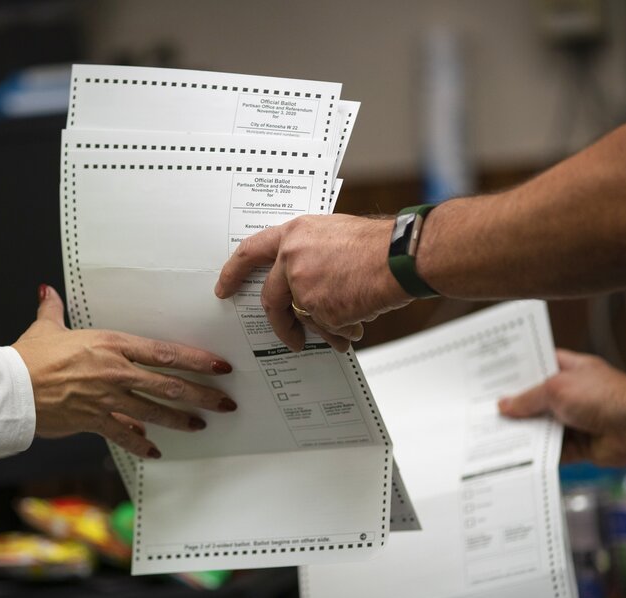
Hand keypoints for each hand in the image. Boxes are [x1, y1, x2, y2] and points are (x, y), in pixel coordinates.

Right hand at [13, 285, 236, 458]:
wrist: (9, 388)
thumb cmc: (27, 358)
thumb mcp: (45, 328)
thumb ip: (53, 310)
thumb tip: (48, 291)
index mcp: (111, 344)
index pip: (164, 352)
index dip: (196, 360)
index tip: (218, 366)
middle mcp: (116, 371)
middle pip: (169, 384)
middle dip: (201, 394)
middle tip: (225, 401)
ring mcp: (107, 398)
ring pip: (155, 411)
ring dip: (181, 419)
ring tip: (200, 424)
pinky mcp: (94, 421)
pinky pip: (124, 435)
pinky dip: (140, 443)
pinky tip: (155, 450)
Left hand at [215, 214, 412, 352]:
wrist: (401, 256)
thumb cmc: (378, 244)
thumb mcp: (334, 233)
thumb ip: (310, 252)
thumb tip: (302, 279)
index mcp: (294, 235)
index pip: (250, 252)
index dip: (233, 272)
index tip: (224, 287)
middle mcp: (293, 260)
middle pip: (272, 300)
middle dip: (281, 324)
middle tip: (289, 337)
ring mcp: (304, 286)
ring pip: (304, 317)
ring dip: (323, 329)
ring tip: (342, 333)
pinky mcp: (320, 309)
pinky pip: (326, 327)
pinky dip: (341, 331)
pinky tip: (357, 325)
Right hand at [497, 350, 625, 466]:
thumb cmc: (605, 397)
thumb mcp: (556, 388)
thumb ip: (528, 398)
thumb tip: (504, 406)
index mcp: (568, 370)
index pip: (536, 366)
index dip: (514, 371)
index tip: (490, 377)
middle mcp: (570, 394)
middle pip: (534, 400)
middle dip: (512, 406)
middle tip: (482, 409)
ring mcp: (573, 420)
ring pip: (539, 427)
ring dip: (521, 432)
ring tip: (489, 435)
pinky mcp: (577, 446)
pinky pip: (550, 451)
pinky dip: (535, 455)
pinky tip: (511, 456)